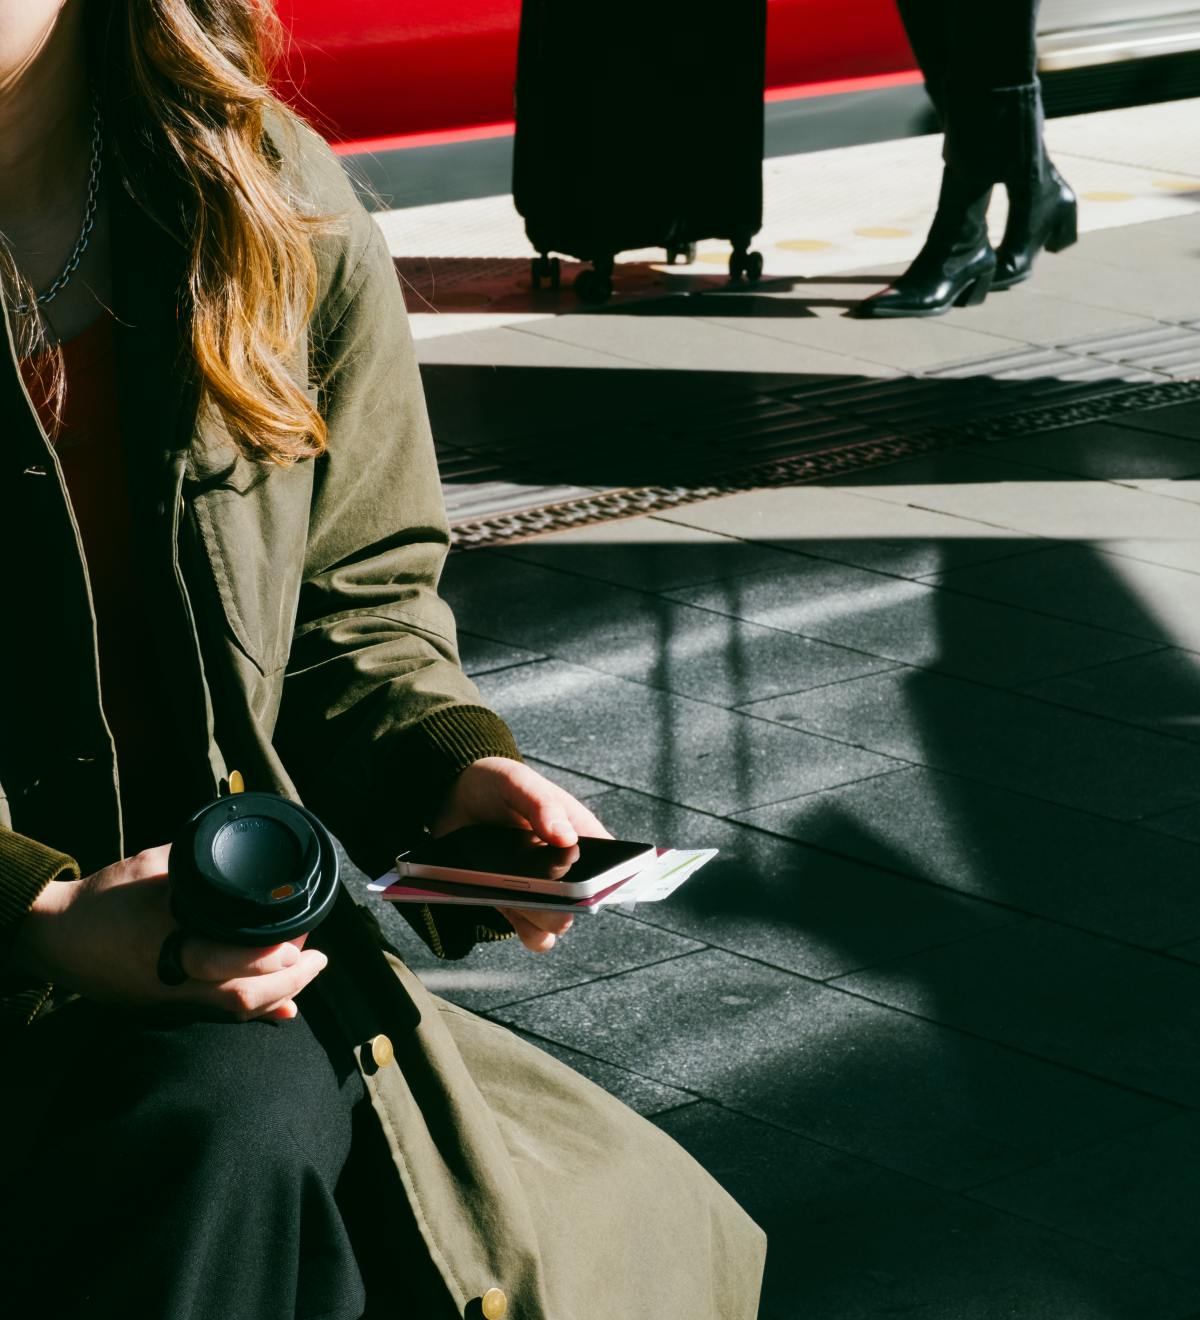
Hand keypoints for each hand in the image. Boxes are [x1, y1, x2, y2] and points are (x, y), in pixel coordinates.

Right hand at [13, 845, 327, 1021]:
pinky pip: (218, 1016)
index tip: (297, 941)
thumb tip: (243, 856)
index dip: (266, 956)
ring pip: (233, 1011)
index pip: (225, 957)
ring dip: (278, 995)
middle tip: (318, 959)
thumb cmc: (105, 897)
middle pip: (239, 995)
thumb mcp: (154, 867)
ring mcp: (168, 999)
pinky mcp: (164, 1009)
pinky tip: (282, 1007)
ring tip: (307, 971)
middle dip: (289, 981)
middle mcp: (172, 977)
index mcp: (168, 938)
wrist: (56, 936)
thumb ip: (198, 865)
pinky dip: (254, 1011)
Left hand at [431, 757, 611, 952]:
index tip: (591, 880)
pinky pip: (533, 933)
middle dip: (565, 901)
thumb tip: (567, 839)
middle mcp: (568, 867)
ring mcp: (543, 890)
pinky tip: (503, 905)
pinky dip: (523, 928)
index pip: (613, 861)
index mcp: (579, 833)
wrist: (454, 800)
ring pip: (558, 923)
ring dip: (541, 918)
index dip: (610, 877)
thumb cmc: (495, 784)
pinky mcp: (517, 905)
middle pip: (585, 901)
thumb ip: (541, 804)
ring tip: (516, 895)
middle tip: (541, 884)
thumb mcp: (517, 782)